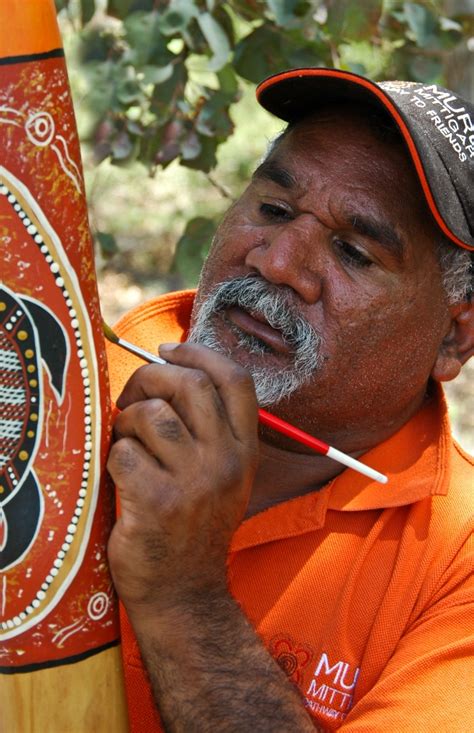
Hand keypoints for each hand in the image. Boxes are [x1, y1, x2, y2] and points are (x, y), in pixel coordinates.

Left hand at [106, 343, 258, 617]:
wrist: (185, 591)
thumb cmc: (195, 524)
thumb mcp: (223, 475)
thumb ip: (208, 428)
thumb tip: (168, 370)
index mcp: (245, 449)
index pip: (235, 380)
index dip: (199, 353)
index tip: (168, 349)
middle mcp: (227, 460)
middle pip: (190, 385)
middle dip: (150, 379)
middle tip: (132, 396)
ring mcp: (196, 482)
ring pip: (152, 416)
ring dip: (127, 420)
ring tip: (124, 440)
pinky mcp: (159, 502)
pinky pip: (124, 453)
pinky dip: (114, 457)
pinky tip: (121, 477)